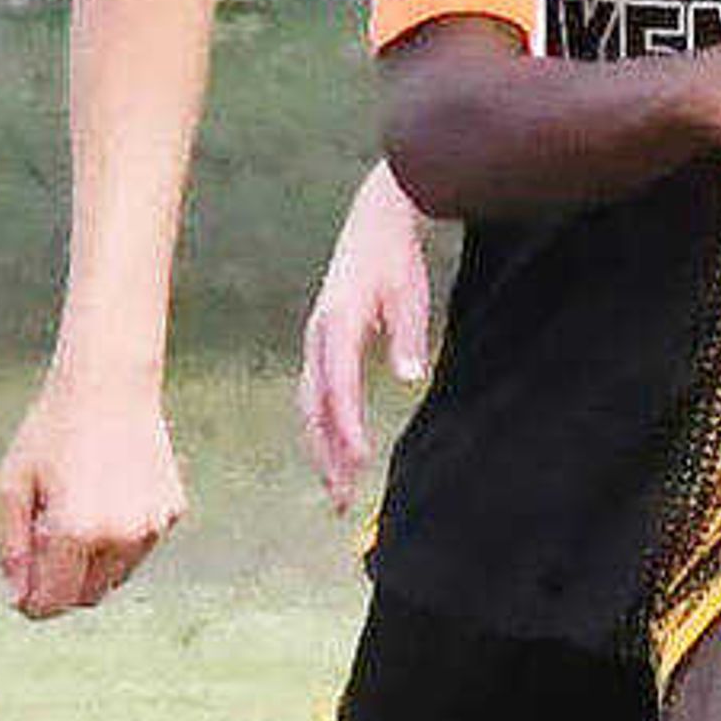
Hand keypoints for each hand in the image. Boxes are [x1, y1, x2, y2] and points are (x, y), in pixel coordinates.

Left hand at [0, 370, 187, 618]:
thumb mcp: (12, 485)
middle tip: (43, 545)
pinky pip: (138, 546)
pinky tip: (104, 493)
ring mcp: (150, 526)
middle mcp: (118, 537)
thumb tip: (18, 597)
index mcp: (74, 532)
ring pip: (115, 576)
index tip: (22, 588)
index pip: (52, 601)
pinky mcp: (171, 512)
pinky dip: (118, 537)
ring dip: (91, 564)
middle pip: (86, 597)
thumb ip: (11, 546)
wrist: (109, 384)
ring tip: (73, 513)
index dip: (32, 603)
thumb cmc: (52, 431)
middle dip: (61, 586)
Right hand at [297, 167, 434, 511]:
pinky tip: (336, 453)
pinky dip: (323, 427)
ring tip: (338, 490)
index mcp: (337, 324)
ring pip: (311, 405)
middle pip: (315, 405)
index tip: (359, 460)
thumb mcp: (409, 293)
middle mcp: (318, 336)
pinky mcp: (321, 345)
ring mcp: (315, 341)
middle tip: (342, 498)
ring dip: (322, 448)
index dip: (346, 425)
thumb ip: (406, 336)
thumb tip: (408, 377)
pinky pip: (316, 395)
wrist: (376, 222)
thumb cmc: (397, 259)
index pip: (338, 385)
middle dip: (327, 453)